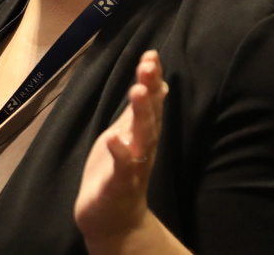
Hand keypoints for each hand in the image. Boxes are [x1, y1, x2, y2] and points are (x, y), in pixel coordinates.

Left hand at [74, 50, 167, 249]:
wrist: (114, 220)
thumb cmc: (119, 173)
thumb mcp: (128, 134)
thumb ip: (142, 111)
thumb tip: (159, 84)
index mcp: (144, 133)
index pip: (152, 101)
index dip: (152, 78)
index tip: (151, 54)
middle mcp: (144, 147)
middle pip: (151, 114)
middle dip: (150, 89)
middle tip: (148, 65)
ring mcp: (134, 165)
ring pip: (143, 137)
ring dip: (142, 114)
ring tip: (138, 90)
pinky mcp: (119, 184)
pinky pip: (122, 167)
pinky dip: (120, 153)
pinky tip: (114, 138)